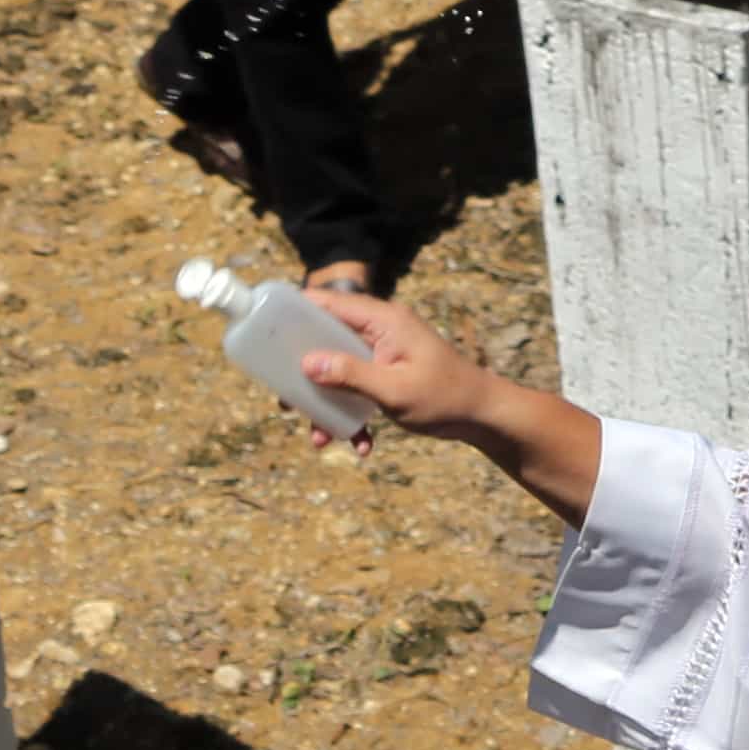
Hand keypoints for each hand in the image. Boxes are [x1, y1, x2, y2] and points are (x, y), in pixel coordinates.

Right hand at [294, 295, 610, 525]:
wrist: (482, 416)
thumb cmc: (445, 397)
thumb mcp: (394, 388)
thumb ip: (350, 374)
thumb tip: (308, 363)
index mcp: (383, 320)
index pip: (329, 304)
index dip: (296, 311)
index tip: (266, 326)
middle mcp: (379, 331)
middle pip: (325, 341)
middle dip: (304, 375)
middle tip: (285, 401)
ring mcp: (382, 353)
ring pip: (337, 373)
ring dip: (327, 407)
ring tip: (320, 439)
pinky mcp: (386, 375)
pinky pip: (357, 391)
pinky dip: (353, 418)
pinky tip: (362, 445)